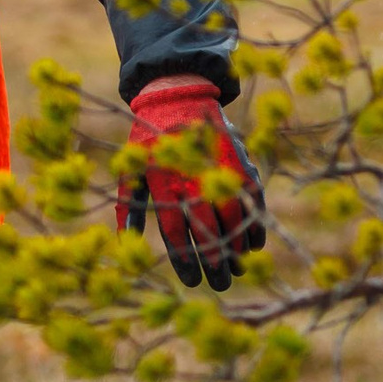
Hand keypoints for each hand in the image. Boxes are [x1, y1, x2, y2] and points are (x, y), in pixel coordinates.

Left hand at [121, 75, 262, 291]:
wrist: (177, 97)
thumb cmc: (147, 141)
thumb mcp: (130, 171)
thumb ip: (128, 207)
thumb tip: (126, 244)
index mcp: (163, 183)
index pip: (175, 232)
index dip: (185, 260)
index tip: (192, 280)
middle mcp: (192, 178)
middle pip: (207, 230)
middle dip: (215, 261)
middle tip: (220, 284)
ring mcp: (219, 170)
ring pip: (234, 218)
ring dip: (237, 247)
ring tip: (236, 268)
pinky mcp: (239, 162)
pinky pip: (252, 199)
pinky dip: (255, 223)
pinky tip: (253, 244)